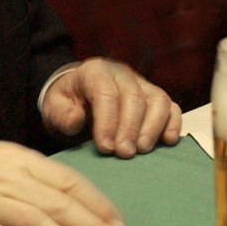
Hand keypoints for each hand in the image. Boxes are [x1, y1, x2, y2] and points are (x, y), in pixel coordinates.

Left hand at [41, 57, 181, 157]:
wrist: (78, 95)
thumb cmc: (67, 103)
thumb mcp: (53, 106)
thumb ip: (61, 114)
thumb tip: (76, 120)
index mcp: (94, 72)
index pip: (105, 92)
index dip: (107, 120)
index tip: (105, 147)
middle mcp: (122, 74)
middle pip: (133, 97)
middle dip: (129, 127)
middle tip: (124, 153)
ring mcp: (142, 84)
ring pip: (157, 100)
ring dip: (152, 127)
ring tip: (142, 150)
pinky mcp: (155, 97)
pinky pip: (171, 107)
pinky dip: (173, 123)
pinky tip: (167, 141)